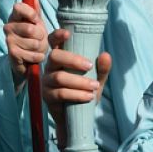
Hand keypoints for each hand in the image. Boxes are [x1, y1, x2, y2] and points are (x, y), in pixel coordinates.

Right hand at [5, 1, 47, 86]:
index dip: (31, 14)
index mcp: (15, 16)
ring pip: (34, 43)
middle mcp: (9, 27)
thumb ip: (39, 12)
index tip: (36, 21)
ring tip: (36, 48)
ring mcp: (9, 41)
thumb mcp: (39, 24)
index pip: (19, 7)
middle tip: (39, 39)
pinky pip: (33, 54)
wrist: (26, 60)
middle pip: (31, 29)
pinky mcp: (12, 54)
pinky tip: (34, 56)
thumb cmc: (34, 38)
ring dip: (41, 48)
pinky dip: (38, 57)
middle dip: (41, 36)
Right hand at [41, 28, 110, 143]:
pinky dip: (77, 94)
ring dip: (79, 82)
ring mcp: (47, 82)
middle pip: (55, 56)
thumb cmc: (85, 92)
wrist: (77, 117)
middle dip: (73, 60)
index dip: (57, 35)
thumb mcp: (97, 79)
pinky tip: (88, 97)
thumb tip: (105, 55)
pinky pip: (60, 93)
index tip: (68, 34)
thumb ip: (101, 68)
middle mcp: (50, 67)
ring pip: (59, 77)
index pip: (53, 41)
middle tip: (90, 66)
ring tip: (95, 87)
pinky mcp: (47, 97)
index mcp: (60, 58)